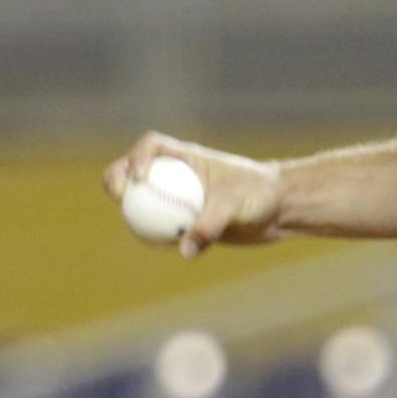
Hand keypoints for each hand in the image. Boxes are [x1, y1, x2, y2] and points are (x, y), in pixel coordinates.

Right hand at [103, 131, 284, 258]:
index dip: (138, 156)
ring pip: (144, 201)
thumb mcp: (236, 207)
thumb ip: (210, 225)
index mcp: (187, 158)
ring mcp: (179, 197)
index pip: (153, 146)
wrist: (278, 212)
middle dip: (117, 178)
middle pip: (136, 170)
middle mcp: (178, 175)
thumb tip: (185, 250)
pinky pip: (161, 227)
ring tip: (135, 226)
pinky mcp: (185, 221)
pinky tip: (161, 246)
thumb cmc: (260, 196)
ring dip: (131, 210)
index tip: (140, 176)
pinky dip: (155, 235)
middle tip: (118, 195)